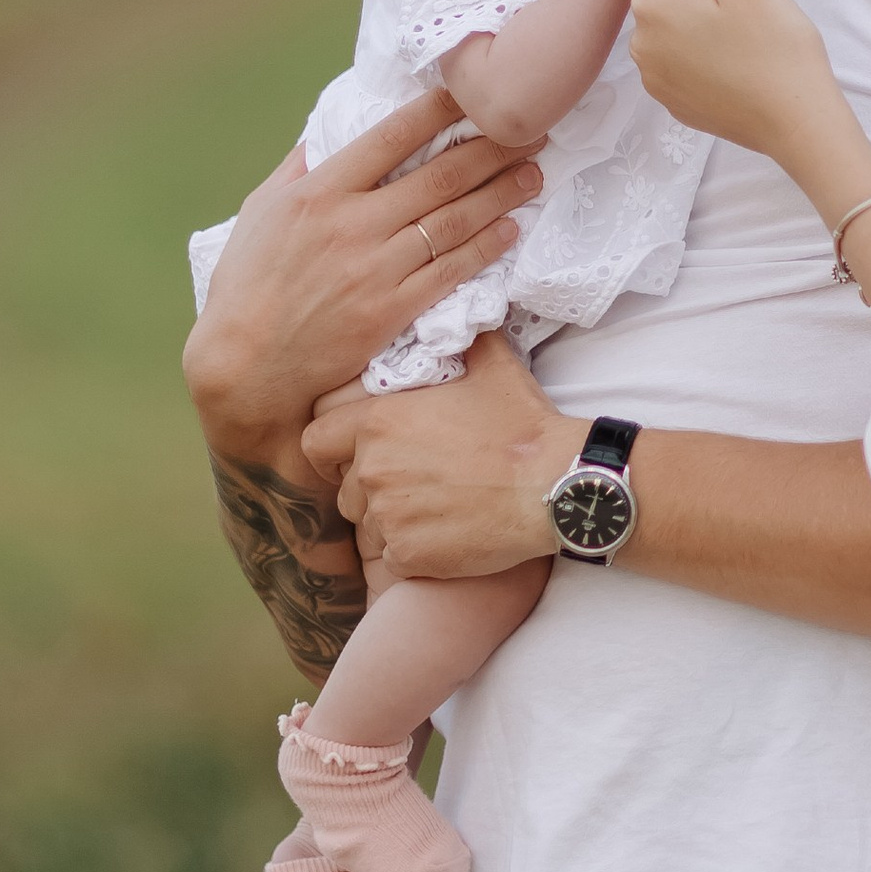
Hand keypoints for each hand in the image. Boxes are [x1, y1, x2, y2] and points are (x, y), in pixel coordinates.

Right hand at [183, 91, 542, 458]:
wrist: (245, 365)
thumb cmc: (247, 285)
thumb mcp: (260, 212)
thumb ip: (299, 169)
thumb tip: (330, 130)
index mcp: (319, 193)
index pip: (391, 137)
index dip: (439, 111)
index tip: (474, 92)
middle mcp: (352, 225)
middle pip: (438, 177)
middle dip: (492, 149)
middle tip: (529, 128)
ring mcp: (375, 269)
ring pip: (453, 221)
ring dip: (500, 194)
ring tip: (534, 173)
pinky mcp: (391, 310)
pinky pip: (450, 271)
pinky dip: (485, 247)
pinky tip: (510, 229)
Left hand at [309, 332, 578, 582]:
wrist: (555, 485)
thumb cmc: (523, 426)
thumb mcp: (494, 367)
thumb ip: (464, 339)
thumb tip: (465, 313)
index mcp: (379, 421)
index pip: (315, 441)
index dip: (333, 449)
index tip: (358, 454)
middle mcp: (373, 468)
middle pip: (343, 489)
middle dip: (369, 490)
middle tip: (413, 486)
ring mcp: (388, 515)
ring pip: (367, 527)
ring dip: (391, 523)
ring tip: (436, 511)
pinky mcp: (408, 554)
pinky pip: (392, 558)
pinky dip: (414, 552)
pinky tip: (448, 536)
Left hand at [628, 0, 855, 184]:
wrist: (798, 121)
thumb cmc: (776, 43)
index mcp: (652, 3)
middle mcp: (639, 42)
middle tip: (744, 11)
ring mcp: (653, 78)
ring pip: (671, 26)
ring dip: (698, 22)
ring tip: (741, 39)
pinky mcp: (670, 102)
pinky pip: (678, 61)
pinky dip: (700, 56)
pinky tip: (734, 66)